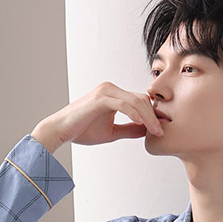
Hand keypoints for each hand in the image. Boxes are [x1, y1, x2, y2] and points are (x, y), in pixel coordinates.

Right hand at [31, 82, 163, 152]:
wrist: (60, 131)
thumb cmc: (82, 130)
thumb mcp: (112, 132)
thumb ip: (129, 129)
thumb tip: (146, 131)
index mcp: (114, 95)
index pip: (140, 102)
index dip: (153, 115)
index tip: (161, 129)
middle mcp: (110, 89)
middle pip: (141, 99)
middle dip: (154, 116)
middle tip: (161, 131)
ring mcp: (105, 92)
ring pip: (135, 101)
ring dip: (148, 117)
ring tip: (156, 131)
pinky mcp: (100, 98)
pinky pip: (123, 104)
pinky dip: (134, 114)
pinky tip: (143, 124)